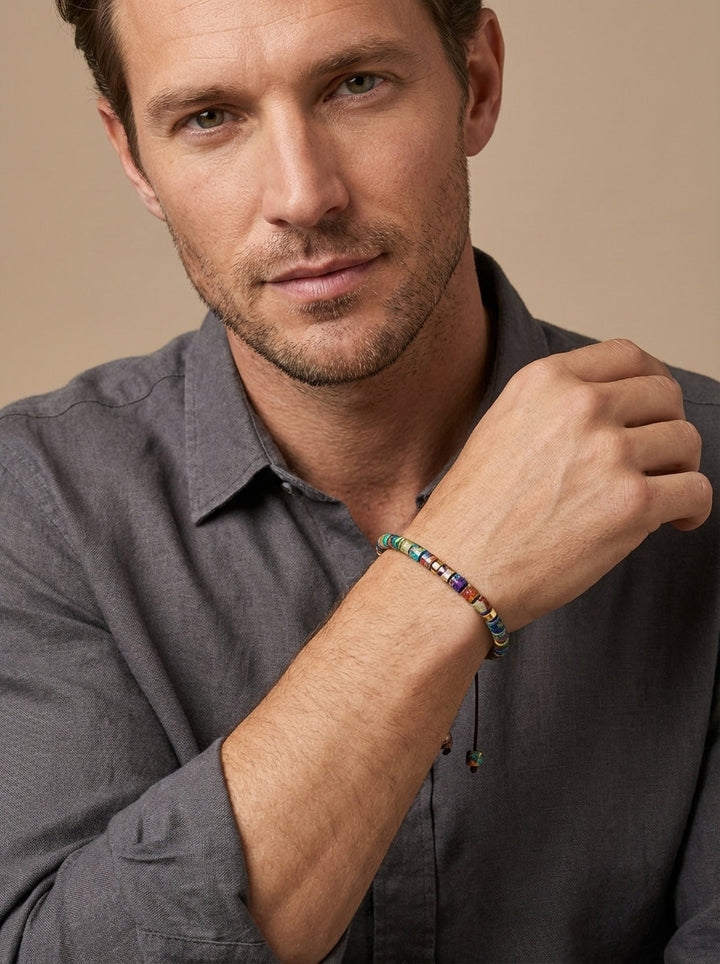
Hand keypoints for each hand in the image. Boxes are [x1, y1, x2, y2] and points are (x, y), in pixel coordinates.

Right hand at [411, 339, 711, 630]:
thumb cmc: (472, 513)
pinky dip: (693, 509)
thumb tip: (616, 411)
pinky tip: (676, 522)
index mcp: (545, 381)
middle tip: (657, 460)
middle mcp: (580, 406)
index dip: (651, 380)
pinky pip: (696, 491)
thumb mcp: (503, 429)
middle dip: (667, 428)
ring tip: (661, 495)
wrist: (454, 570)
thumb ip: (556, 408)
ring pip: (686, 442)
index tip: (654, 408)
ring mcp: (609, 452)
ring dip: (680, 470)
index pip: (627, 355)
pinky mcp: (631, 503)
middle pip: (664, 395)